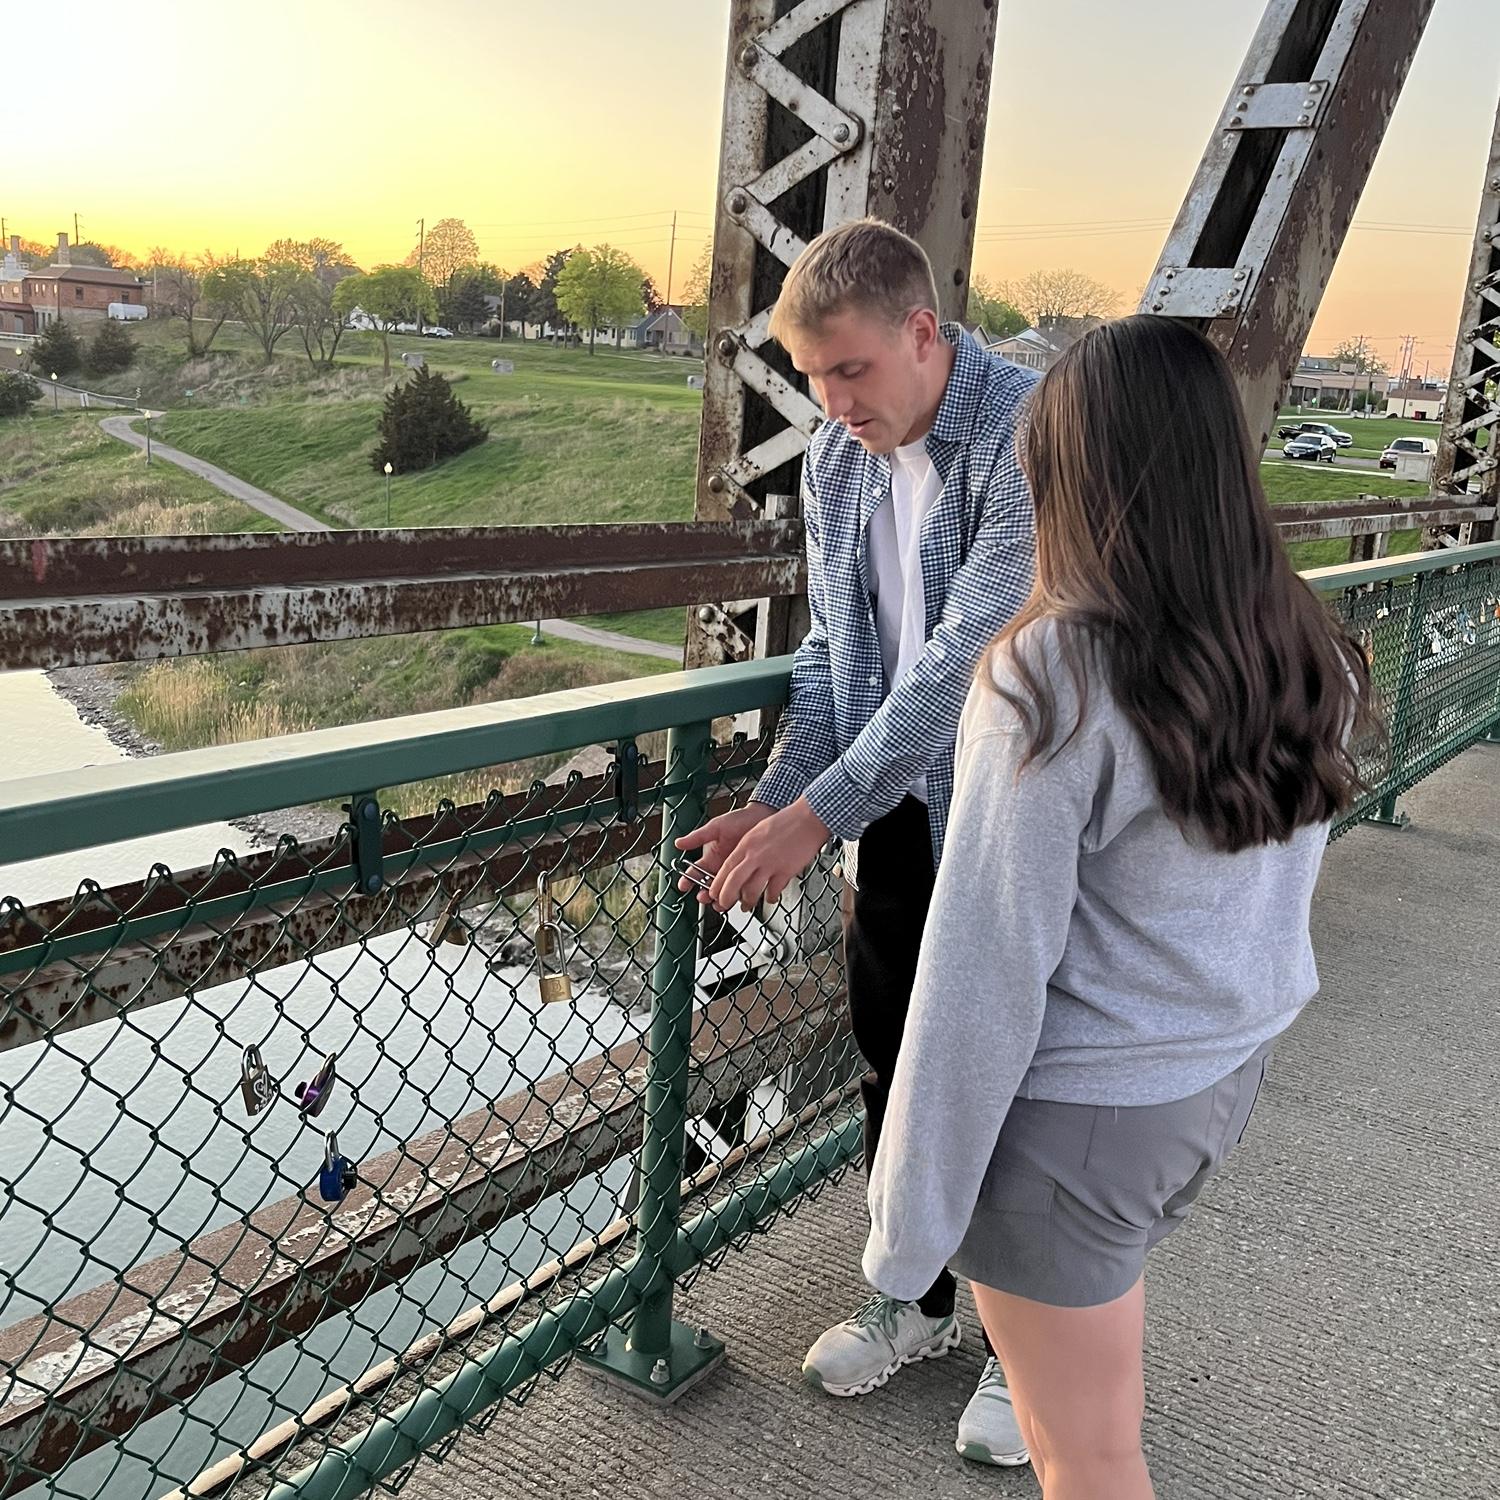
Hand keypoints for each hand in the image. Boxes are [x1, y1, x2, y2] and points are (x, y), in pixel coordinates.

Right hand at [674, 802, 776, 899]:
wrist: (762, 817)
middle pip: (708, 888)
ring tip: (719, 902)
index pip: (694, 873)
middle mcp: (720, 868)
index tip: (683, 886)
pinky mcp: (748, 875)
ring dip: (720, 900)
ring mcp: (734, 873)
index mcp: (710, 858)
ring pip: (724, 893)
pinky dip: (738, 896)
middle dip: (704, 895)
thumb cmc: (739, 820)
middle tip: (704, 897)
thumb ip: (697, 837)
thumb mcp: (715, 827)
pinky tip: (737, 896)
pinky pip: (742, 890)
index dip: (687, 880)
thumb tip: (678, 843)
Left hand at [705, 797, 831, 912]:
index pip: (726, 868)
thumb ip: (748, 847)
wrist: (808, 818)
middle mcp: (756, 855)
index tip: (715, 893)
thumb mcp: (759, 830)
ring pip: (752, 891)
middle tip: (724, 905)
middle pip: (734, 882)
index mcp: (747, 844)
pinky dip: (770, 898)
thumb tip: (739, 862)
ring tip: (746, 906)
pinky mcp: (786, 871)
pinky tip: (770, 898)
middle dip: (726, 898)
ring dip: (748, 902)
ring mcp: (771, 864)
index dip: (718, 884)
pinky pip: (774, 891)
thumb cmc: (787, 822)